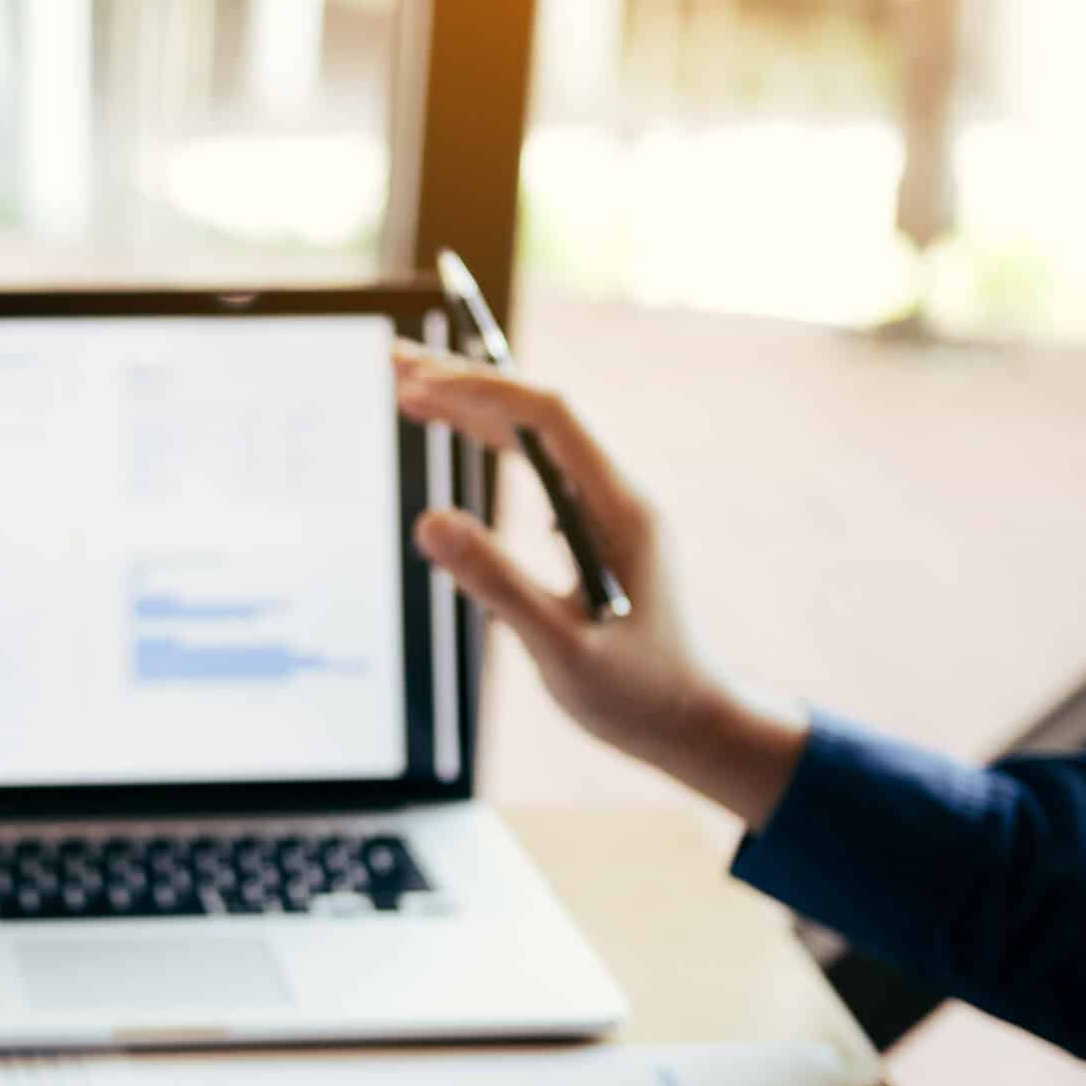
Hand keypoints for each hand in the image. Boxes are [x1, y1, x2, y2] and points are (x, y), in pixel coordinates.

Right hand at [391, 343, 808, 829]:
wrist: (690, 722)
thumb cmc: (633, 693)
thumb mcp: (558, 648)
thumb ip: (496, 583)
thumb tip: (428, 521)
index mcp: (619, 508)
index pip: (547, 419)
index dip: (480, 392)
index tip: (417, 385)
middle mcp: (616, 494)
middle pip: (536, 414)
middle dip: (466, 383)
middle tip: (394, 363)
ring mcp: (606, 508)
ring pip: (534, 435)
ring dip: (473, 405)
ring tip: (408, 386)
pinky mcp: (593, 527)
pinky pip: (539, 465)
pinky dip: (492, 442)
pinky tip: (458, 432)